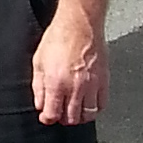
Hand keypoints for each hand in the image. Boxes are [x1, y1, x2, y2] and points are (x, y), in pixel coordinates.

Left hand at [31, 1, 107, 125]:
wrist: (80, 24)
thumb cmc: (58, 38)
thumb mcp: (38, 61)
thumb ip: (38, 86)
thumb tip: (40, 105)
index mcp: (57, 83)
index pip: (52, 114)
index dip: (47, 118)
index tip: (46, 116)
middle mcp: (76, 87)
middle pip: (72, 119)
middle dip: (63, 118)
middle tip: (59, 112)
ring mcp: (92, 85)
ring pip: (88, 115)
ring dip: (79, 116)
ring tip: (73, 109)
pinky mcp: (104, 81)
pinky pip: (102, 104)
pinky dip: (95, 108)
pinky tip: (87, 102)